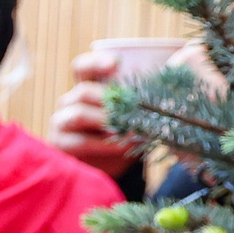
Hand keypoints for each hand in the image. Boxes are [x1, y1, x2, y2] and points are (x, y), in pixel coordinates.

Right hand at [48, 47, 137, 174]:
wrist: (112, 170)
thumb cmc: (125, 135)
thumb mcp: (133, 114)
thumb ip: (143, 98)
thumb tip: (173, 70)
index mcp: (87, 89)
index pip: (82, 68)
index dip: (96, 63)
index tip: (116, 64)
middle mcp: (69, 103)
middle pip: (83, 91)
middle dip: (110, 100)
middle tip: (134, 108)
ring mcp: (60, 123)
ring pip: (78, 114)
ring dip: (107, 121)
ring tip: (129, 128)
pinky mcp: (60, 145)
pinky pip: (80, 141)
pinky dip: (104, 144)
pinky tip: (122, 147)